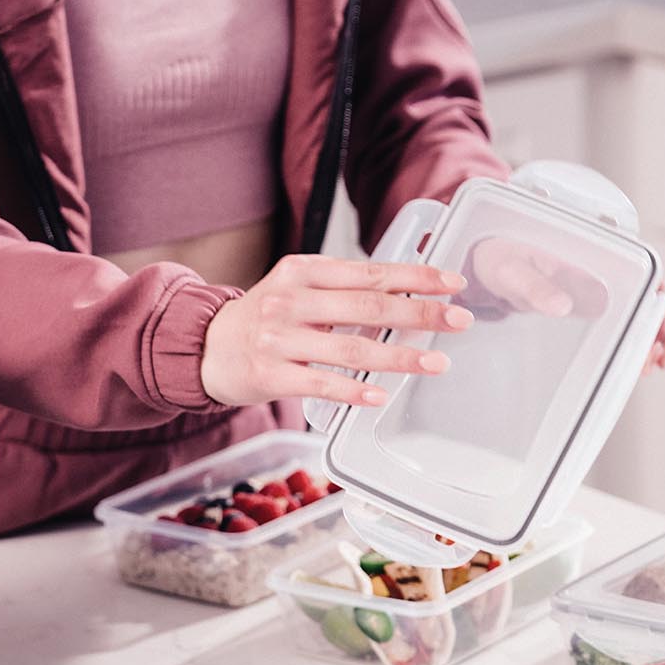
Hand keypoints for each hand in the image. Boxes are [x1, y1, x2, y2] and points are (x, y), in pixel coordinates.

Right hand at [200, 254, 472, 407]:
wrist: (205, 347)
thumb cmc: (264, 319)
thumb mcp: (296, 288)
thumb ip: (342, 289)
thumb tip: (407, 294)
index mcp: (303, 270)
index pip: (370, 272)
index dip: (416, 277)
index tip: (453, 283)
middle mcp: (290, 300)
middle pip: (368, 306)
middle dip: (420, 313)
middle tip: (459, 320)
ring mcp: (279, 338)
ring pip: (351, 347)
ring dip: (400, 357)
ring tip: (436, 362)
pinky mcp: (270, 374)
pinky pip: (322, 383)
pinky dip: (355, 389)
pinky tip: (381, 394)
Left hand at [468, 238, 664, 373]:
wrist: (483, 270)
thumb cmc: (499, 260)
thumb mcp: (513, 271)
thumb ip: (535, 286)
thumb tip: (562, 305)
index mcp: (592, 259)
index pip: (645, 274)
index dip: (662, 301)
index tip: (662, 327)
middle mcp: (600, 277)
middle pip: (648, 300)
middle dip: (660, 328)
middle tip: (658, 356)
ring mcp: (594, 298)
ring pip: (636, 318)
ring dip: (649, 341)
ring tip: (650, 365)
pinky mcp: (584, 316)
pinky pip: (616, 331)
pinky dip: (629, 348)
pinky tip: (634, 366)